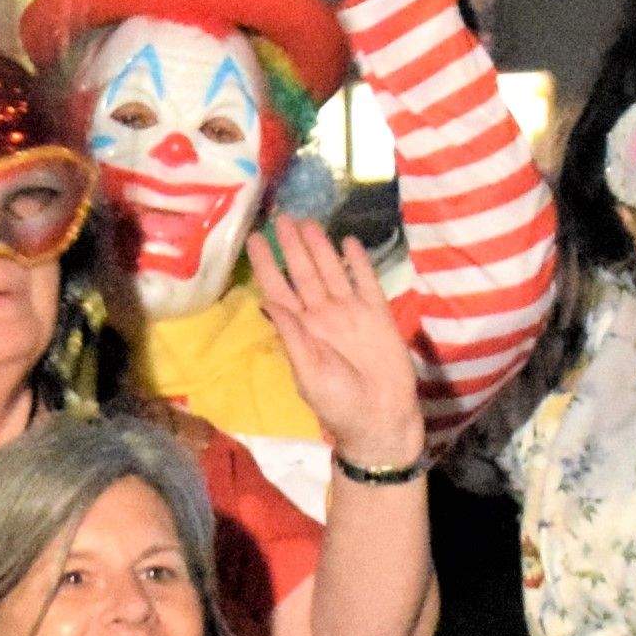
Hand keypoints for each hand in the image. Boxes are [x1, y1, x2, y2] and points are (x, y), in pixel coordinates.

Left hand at [252, 215, 425, 459]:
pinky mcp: (378, 314)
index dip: (267, 264)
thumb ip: (292, 336)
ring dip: (320, 247)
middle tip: (281, 217)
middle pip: (304, 272)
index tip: (253, 238)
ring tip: (308, 222)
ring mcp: (351, 312)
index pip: (278, 289)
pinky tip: (349, 242)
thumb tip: (269, 301)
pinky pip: (366, 282)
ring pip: (332, 271)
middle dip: (292, 246)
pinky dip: (358, 262)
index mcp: (301, 329)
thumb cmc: (338, 403)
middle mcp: (323, 315)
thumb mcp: (308, 374)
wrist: (381, 418)